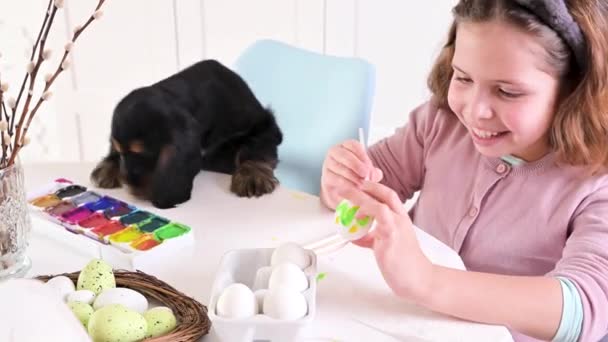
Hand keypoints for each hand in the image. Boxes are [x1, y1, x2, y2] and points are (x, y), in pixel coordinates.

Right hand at [320, 140, 382, 208]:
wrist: (342, 191)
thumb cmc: (355, 176)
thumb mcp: (366, 172)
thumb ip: (372, 171)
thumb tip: (377, 174)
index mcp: (346, 146)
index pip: (353, 145)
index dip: (362, 155)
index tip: (369, 166)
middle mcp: (335, 152)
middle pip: (344, 155)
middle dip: (356, 165)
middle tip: (365, 175)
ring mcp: (328, 163)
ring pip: (339, 167)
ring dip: (352, 176)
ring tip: (362, 184)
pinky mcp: (326, 176)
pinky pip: (335, 178)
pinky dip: (346, 184)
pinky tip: (354, 188)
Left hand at [341, 181, 433, 303]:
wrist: (419, 279)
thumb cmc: (404, 263)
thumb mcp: (386, 243)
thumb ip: (371, 237)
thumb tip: (354, 235)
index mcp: (400, 218)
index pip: (388, 195)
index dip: (373, 186)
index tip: (358, 184)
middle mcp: (400, 220)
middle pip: (386, 194)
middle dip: (365, 187)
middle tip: (346, 186)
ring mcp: (397, 229)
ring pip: (380, 206)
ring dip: (361, 200)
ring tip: (345, 199)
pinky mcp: (391, 240)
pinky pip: (378, 223)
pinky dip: (364, 220)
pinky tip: (354, 223)